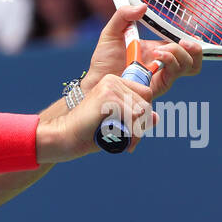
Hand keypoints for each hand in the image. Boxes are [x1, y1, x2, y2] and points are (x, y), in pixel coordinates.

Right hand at [38, 71, 153, 160]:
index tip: (132, 131)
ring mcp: (110, 87)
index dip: (143, 115)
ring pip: (142, 110)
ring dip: (137, 130)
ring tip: (125, 141)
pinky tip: (115, 135)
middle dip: (142, 125)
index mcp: (114, 83)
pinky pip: (132, 115)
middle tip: (130, 141)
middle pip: (146, 102)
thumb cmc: (88, 133)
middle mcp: (113, 80)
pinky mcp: (108, 97)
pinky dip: (128, 129)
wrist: (64, 136)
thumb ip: (136, 119)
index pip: (145, 95)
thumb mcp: (117, 124)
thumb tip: (157, 117)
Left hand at [85, 4, 202, 99]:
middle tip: (183, 41)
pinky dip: (170, 62)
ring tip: (162, 50)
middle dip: (195, 48)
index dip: (194, 41)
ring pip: (189, 66)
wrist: (95, 80)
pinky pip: (173, 76)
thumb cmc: (104, 59)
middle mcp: (164, 64)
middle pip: (194, 59)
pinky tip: (158, 56)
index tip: (191, 34)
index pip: (186, 46)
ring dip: (180, 54)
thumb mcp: (111, 32)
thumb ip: (123, 15)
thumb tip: (143, 6)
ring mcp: (162, 76)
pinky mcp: (157, 87)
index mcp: (159, 50)